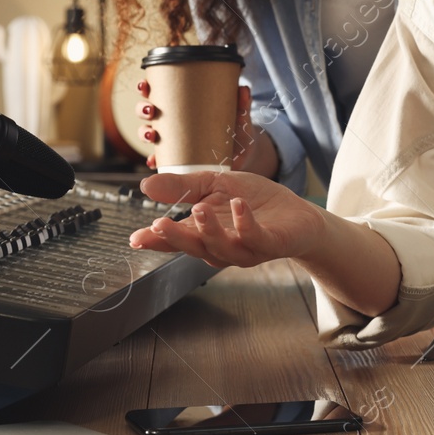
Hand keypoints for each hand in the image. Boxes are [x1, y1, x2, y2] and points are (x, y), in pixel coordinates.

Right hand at [126, 170, 326, 268]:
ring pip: (222, 248)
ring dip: (209, 230)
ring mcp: (246, 249)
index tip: (136, 239)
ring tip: (198, 209)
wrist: (297, 214)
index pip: (176, 240)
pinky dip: (245, 223)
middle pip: (195, 247)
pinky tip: (238, 206)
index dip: (156, 240)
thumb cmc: (254, 202)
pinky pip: (255, 238)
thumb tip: (145, 185)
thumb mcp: (215, 185)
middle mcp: (222, 247)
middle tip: (158, 225)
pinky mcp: (270, 243)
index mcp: (205, 234)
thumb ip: (183, 187)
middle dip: (176, 238)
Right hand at [136, 80, 277, 177]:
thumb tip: (244, 88)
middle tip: (150, 111)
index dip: (146, 88)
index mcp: (182, 105)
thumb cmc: (236, 130)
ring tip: (152, 135)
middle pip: (148, 112)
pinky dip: (154, 161)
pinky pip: (160, 160)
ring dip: (144, 134)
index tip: (145, 85)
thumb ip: (241, 104)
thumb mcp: (239, 116)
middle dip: (142, 109)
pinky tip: (154, 161)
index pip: (159, 92)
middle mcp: (172, 122)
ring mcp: (172, 141)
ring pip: (149, 134)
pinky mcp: (177, 160)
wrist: (243, 154)